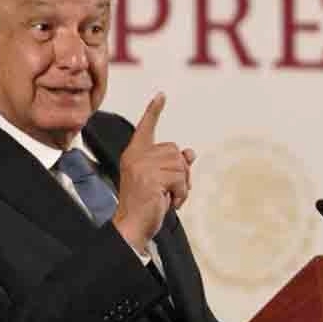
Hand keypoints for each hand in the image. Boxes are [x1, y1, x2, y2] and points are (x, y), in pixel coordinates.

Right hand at [112, 94, 195, 252]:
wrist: (131, 226)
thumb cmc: (146, 205)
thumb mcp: (161, 181)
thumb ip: (173, 165)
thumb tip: (191, 152)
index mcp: (134, 154)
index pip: (145, 128)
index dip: (154, 111)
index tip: (161, 95)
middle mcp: (136, 156)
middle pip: (175, 151)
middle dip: (180, 172)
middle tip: (169, 190)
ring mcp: (142, 166)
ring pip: (181, 165)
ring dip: (181, 185)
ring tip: (168, 198)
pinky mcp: (150, 177)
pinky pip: (180, 179)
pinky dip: (181, 194)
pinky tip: (169, 202)